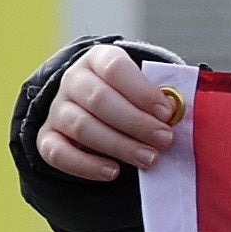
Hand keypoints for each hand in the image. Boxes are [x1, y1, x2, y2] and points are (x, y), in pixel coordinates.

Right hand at [31, 45, 192, 180]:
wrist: (97, 107)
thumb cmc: (132, 98)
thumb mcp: (146, 89)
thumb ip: (162, 98)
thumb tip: (183, 111)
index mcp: (98, 60)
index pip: (115, 68)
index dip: (142, 91)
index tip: (167, 113)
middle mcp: (73, 80)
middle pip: (98, 99)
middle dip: (136, 123)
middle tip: (165, 140)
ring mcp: (57, 109)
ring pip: (81, 126)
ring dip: (118, 145)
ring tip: (149, 159)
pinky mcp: (47, 137)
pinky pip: (57, 152)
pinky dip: (85, 165)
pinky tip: (112, 172)